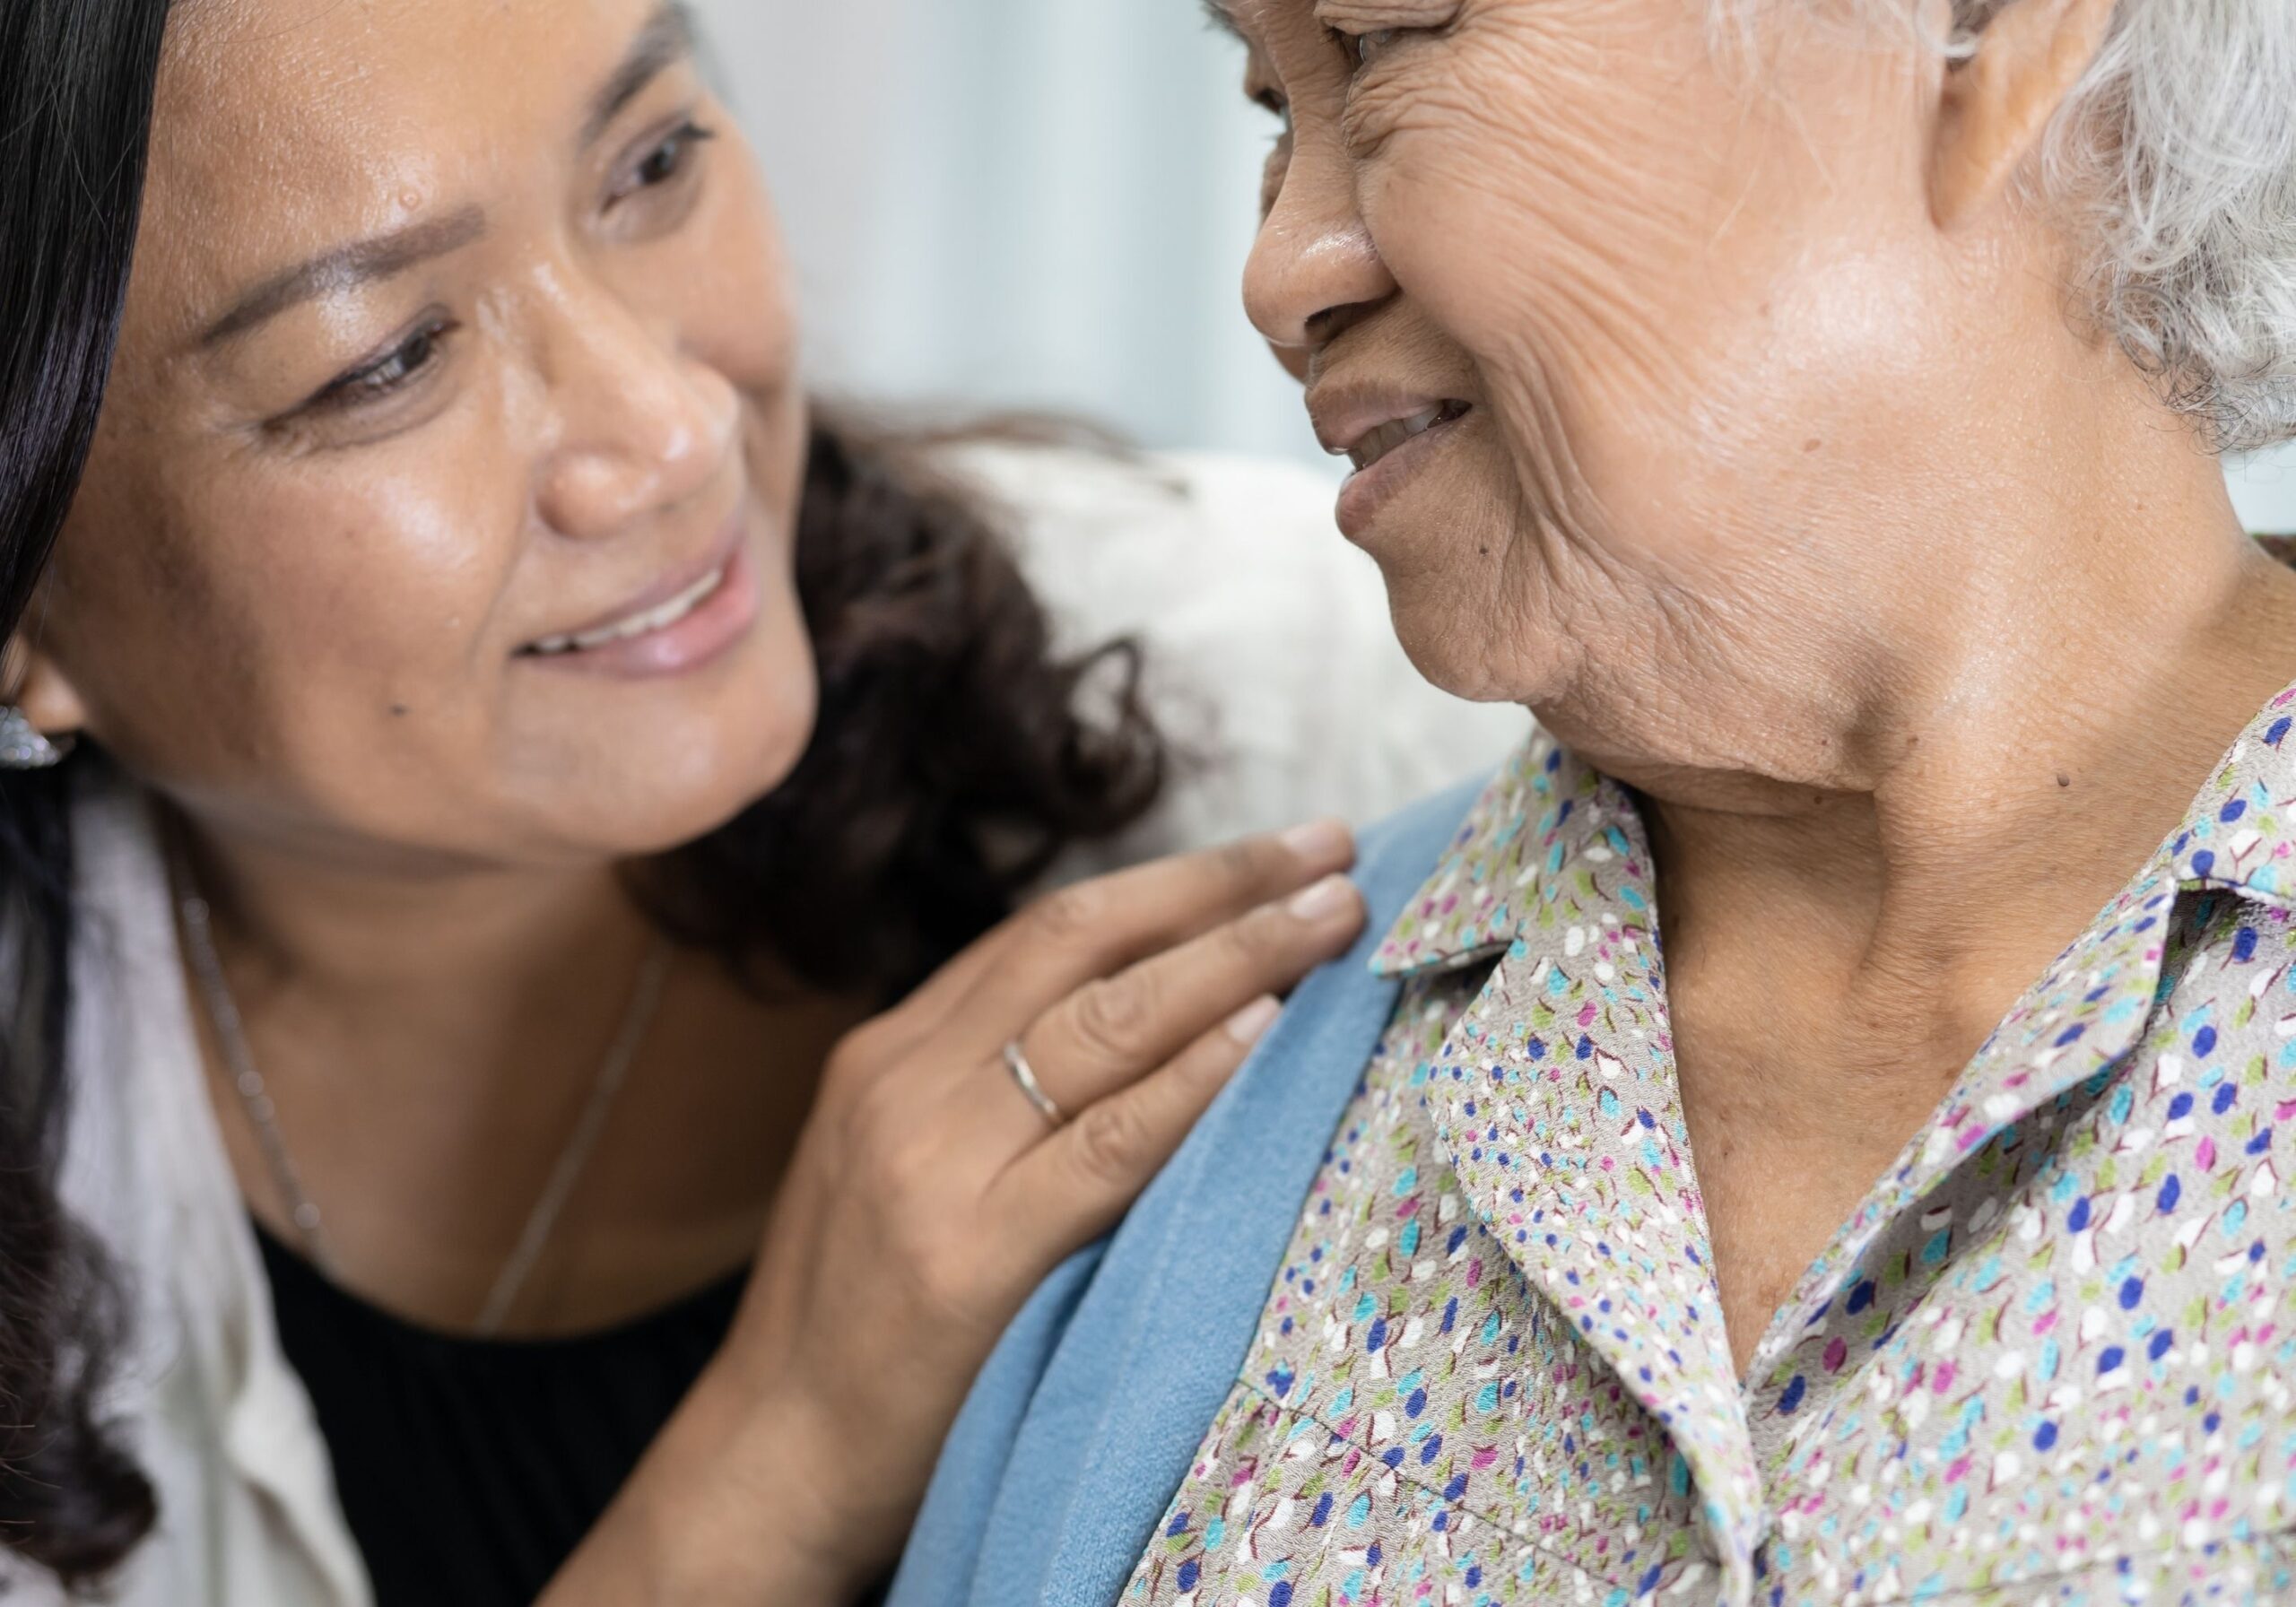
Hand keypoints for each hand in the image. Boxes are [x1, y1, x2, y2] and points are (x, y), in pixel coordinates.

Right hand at [547, 820, 1364, 1603]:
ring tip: (1333, 915)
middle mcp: (904, 1084)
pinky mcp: (969, 1255)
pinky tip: (1266, 1029)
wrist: (773, 1458)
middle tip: (1332, 846)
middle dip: (1218, 886)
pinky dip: (1191, 1078)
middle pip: (1082, 945)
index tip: (1276, 852)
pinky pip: (1105, 1144)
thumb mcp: (901, 1171)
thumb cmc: (860, 1324)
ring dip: (1235, 955)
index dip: (1172, 880)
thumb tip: (1153, 1020)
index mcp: (888, 1054)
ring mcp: (931, 1163)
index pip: (1047, 930)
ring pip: (1103, 1021)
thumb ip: (991, 1093)